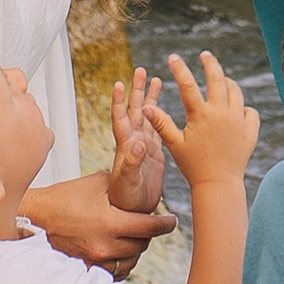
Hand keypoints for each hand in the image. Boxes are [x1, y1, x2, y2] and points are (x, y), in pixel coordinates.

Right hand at [21, 171, 174, 279]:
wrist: (36, 218)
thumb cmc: (65, 197)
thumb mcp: (96, 183)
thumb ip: (122, 185)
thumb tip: (144, 183)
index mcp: (110, 222)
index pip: (149, 226)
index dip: (165, 224)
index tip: (172, 221)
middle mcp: (105, 245)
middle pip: (142, 244)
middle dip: (149, 234)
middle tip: (152, 225)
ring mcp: (95, 260)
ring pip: (131, 260)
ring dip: (136, 249)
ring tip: (136, 237)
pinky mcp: (87, 269)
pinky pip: (115, 271)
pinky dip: (122, 262)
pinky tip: (122, 250)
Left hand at [107, 69, 166, 215]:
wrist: (135, 213)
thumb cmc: (126, 201)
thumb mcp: (129, 181)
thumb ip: (132, 162)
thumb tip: (137, 143)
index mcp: (125, 147)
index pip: (120, 118)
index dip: (119, 102)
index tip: (119, 83)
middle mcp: (133, 143)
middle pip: (134, 110)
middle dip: (137, 90)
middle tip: (140, 70)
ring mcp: (143, 146)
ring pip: (147, 116)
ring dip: (149, 98)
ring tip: (155, 78)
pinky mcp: (154, 153)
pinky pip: (157, 127)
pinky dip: (160, 114)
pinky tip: (164, 103)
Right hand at [146, 52, 260, 189]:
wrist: (218, 184)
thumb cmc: (193, 165)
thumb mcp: (174, 144)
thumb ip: (161, 123)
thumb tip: (145, 107)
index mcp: (201, 116)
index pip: (188, 85)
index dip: (179, 69)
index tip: (172, 57)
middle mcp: (221, 113)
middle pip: (217, 78)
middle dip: (210, 63)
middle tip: (205, 55)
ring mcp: (238, 120)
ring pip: (235, 91)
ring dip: (227, 82)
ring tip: (221, 80)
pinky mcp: (250, 130)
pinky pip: (249, 111)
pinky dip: (243, 107)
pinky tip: (236, 108)